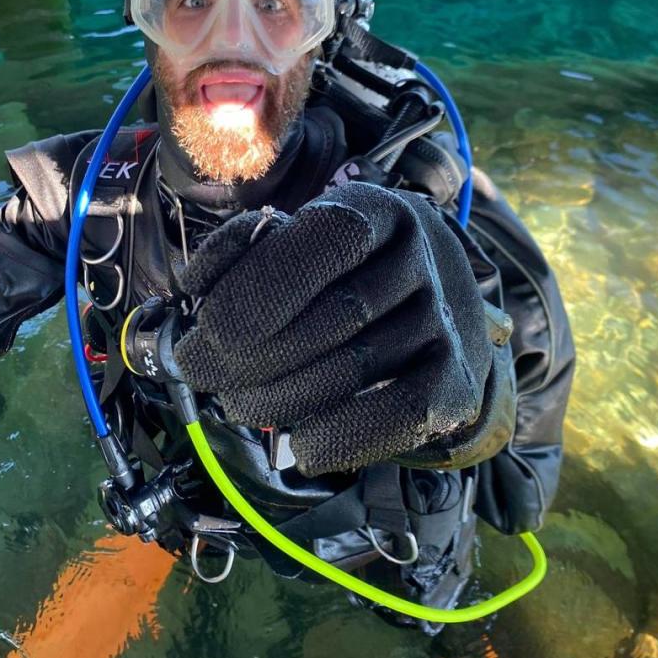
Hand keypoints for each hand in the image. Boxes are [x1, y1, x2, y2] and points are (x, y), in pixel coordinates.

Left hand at [174, 182, 509, 475]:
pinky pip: (400, 414)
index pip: (329, 236)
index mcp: (376, 211)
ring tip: (239, 403)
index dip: (266, 282)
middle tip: (199, 369)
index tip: (209, 326)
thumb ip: (246, 253)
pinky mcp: (457, 381)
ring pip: (353, 368)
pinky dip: (342, 436)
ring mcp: (444, 321)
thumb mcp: (299, 238)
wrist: (437, 299)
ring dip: (278, 399)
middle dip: (248, 355)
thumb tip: (199, 286)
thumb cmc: (340, 270)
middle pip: (335, 313)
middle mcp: (421, 259)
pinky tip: (303, 445)